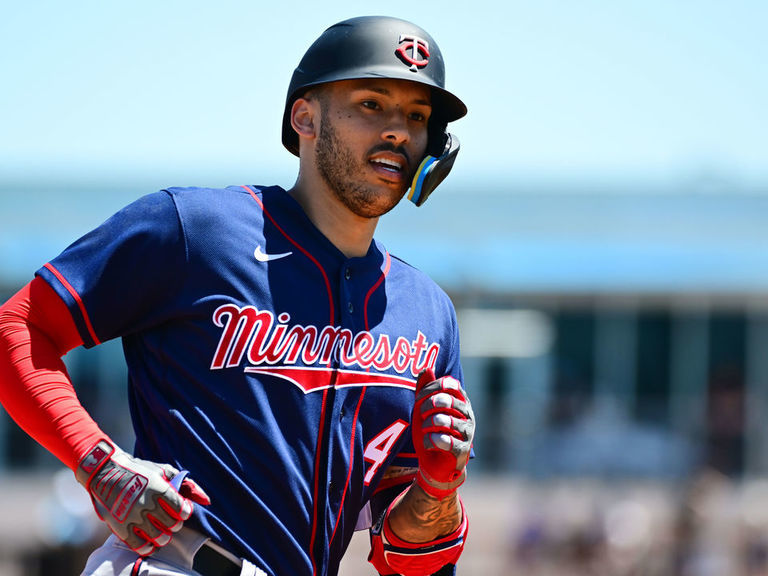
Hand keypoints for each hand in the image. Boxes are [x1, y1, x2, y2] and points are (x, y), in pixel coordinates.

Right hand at [75, 440, 209, 555]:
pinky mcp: (121, 527)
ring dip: (164, 535)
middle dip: (175, 523)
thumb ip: (186, 484)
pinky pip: (140, 545)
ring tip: (161, 530)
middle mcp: (147, 503)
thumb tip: (207, 499)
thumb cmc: (138, 469)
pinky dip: (148, 546)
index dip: (185, 512)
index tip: (182, 510)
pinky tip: (150, 541)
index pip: (181, 509)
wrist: (104, 471)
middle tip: (170, 519)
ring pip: (159, 537)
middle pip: (172, 524)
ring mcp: (133, 516)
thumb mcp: (163, 470)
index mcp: (159, 488)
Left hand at [412, 368, 474, 498]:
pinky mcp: (462, 449)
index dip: (431, 387)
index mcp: (460, 400)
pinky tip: (429, 443)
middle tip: (421, 415)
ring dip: (427, 425)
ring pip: (443, 420)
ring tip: (426, 430)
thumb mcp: (423, 408)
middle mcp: (468, 414)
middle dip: (426, 406)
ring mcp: (467, 432)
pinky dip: (430, 441)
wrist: (435, 463)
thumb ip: (425, 389)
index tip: (419, 397)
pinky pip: (443, 440)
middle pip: (445, 400)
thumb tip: (426, 369)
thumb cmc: (430, 431)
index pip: (449, 384)